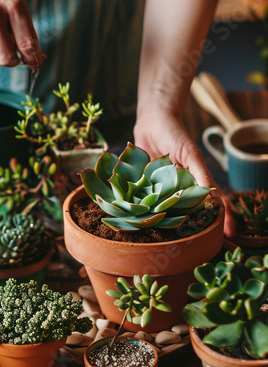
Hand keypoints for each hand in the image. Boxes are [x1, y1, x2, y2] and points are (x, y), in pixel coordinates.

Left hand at [134, 111, 234, 237]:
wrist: (152, 122)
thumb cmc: (175, 135)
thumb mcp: (190, 154)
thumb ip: (200, 173)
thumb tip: (212, 197)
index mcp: (193, 183)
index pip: (210, 204)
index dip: (219, 219)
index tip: (226, 236)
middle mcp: (177, 189)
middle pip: (185, 212)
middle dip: (189, 227)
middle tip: (193, 244)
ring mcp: (159, 188)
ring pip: (163, 209)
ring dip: (163, 222)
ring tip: (165, 239)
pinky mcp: (141, 184)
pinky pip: (142, 199)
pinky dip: (141, 208)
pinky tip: (139, 221)